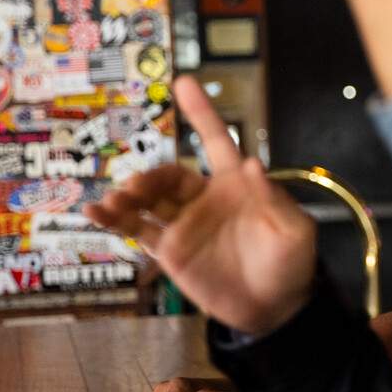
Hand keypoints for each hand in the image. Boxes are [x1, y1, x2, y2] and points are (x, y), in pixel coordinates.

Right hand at [85, 76, 316, 335]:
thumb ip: (275, 200)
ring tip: (116, 200)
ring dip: (129, 196)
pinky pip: (137, 230)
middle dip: (151, 176)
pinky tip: (96, 212)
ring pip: (148, 201)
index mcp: (236, 183)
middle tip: (138, 185)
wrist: (275, 308)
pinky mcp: (169, 250)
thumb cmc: (291, 264)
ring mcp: (183, 223)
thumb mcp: (295, 231)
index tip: (184, 83)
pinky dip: (114, 221)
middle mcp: (204, 198)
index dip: (201, 113)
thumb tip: (252, 164)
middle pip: (170, 175)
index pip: (216, 141)